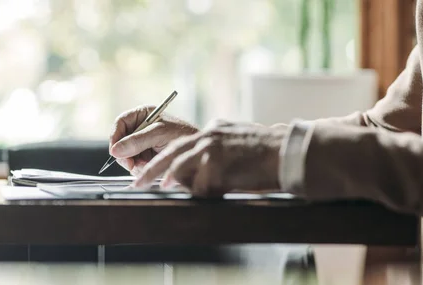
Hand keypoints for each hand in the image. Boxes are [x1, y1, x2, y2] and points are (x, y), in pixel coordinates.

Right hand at [109, 106, 197, 175]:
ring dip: (133, 163)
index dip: (115, 136)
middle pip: (120, 141)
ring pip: (126, 155)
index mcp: (143, 115)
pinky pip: (134, 164)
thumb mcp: (159, 134)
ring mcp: (142, 143)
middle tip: (131, 163)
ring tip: (147, 163)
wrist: (198, 150)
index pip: (120, 123)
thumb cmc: (182, 134)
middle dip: (124, 154)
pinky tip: (149, 166)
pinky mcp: (146, 156)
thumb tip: (115, 150)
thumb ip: (137, 141)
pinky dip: (139, 168)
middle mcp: (140, 128)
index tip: (115, 150)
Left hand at [131, 120, 285, 195]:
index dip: (166, 159)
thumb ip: (221, 147)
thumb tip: (206, 163)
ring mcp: (211, 148)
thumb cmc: (269, 151)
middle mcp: (209, 135)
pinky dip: (197, 192)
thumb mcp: (240, 139)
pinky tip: (197, 193)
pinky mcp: (216, 163)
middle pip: (170, 152)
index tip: (155, 170)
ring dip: (165, 179)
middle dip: (151, 167)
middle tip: (137, 180)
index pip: (182, 144)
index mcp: (214, 129)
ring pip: (177, 166)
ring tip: (153, 188)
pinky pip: (199, 183)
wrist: (286, 152)